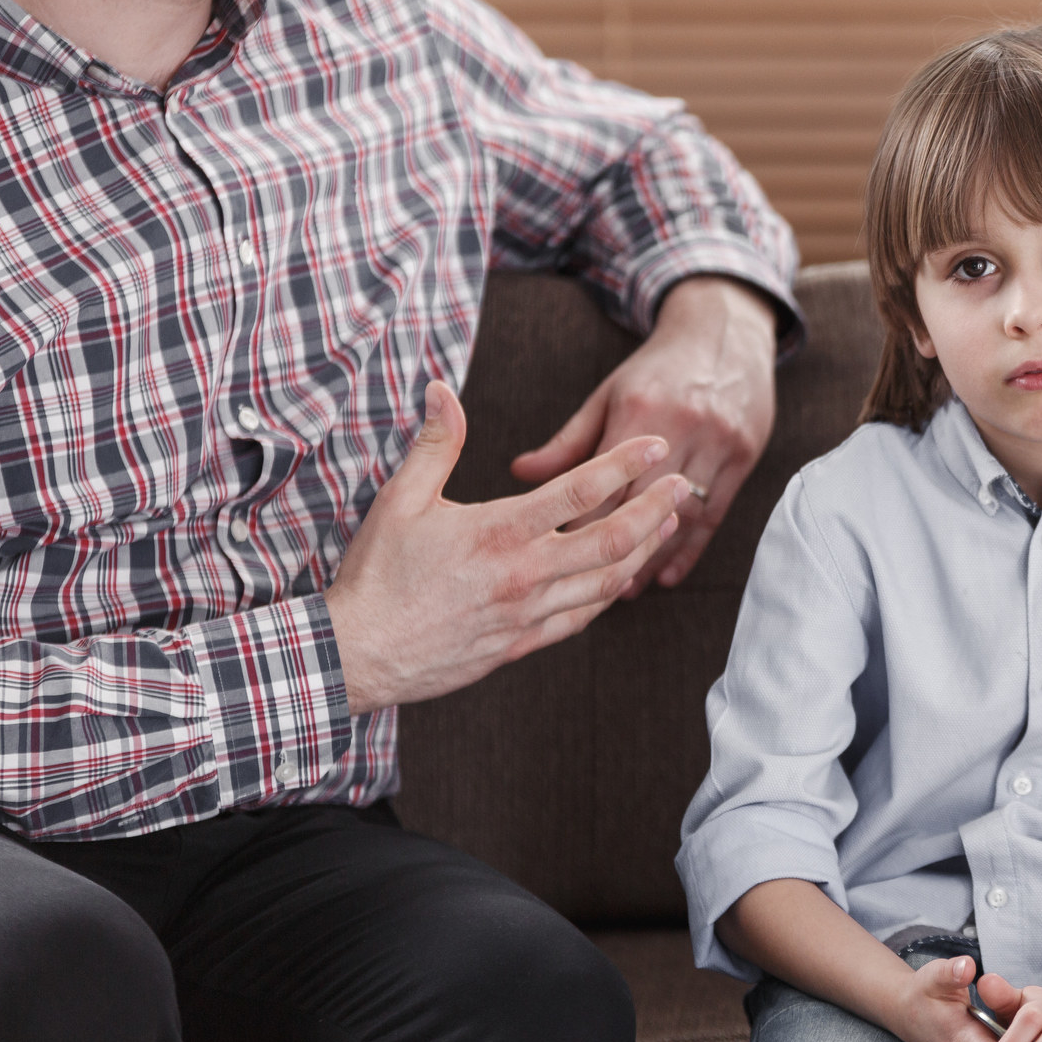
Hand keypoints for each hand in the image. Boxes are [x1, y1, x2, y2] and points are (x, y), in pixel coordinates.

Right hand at [326, 381, 688, 714]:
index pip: (579, 491)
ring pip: (605, 582)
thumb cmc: (377, 574)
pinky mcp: (521, 643)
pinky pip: (581, 618)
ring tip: (668, 524)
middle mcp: (523, 573)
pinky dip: (609, 594)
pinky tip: (624, 576)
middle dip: (654, 508)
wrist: (359, 653)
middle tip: (683, 483)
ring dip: (643, 550)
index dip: (624, 464)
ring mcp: (527, 613)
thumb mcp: (400, 500)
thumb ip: (435, 444)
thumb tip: (442, 388)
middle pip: (611, 538)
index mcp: (499, 531)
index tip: (654, 446)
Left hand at [510, 276, 776, 592]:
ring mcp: (719, 443)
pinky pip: (716, 514)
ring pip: (681, 516)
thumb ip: (568, 441)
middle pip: (643, 504)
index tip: (554, 557)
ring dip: (651, 557)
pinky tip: (667, 574)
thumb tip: (519, 473)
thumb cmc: (657, 368)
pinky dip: (690, 549)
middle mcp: (683, 428)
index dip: (580, 523)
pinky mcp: (744, 456)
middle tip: (583, 589)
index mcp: (640, 412)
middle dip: (612, 549)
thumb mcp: (609, 395)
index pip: (606, 482)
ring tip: (624, 591)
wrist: (725, 332)